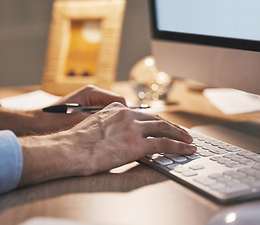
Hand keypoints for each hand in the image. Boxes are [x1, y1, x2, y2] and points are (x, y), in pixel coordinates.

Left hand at [0, 85, 125, 134]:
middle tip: (127, 132)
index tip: (130, 128)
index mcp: (92, 92)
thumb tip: (119, 122)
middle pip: (117, 104)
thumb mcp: (81, 120)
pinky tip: (105, 134)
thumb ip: (100, 119)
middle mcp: (92, 93)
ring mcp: (89, 100)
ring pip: (111, 110)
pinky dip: (106, 123)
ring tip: (117, 134)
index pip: (120, 100)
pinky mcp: (86, 107)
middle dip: (123, 118)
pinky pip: (103, 114)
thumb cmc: (57, 121)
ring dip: (114, 121)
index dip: (127, 115)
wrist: (38, 122)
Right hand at [18, 103, 194, 185]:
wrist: (70, 150)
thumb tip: (115, 134)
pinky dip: (179, 146)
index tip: (163, 125)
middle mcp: (127, 115)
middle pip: (156, 118)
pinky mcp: (137, 144)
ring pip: (164, 128)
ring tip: (189, 140)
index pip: (143, 113)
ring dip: (180, 134)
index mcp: (116, 109)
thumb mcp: (93, 125)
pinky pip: (164, 143)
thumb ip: (108, 124)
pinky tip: (187, 149)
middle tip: (183, 132)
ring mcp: (133, 128)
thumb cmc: (77, 142)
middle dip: (172, 125)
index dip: (156, 120)